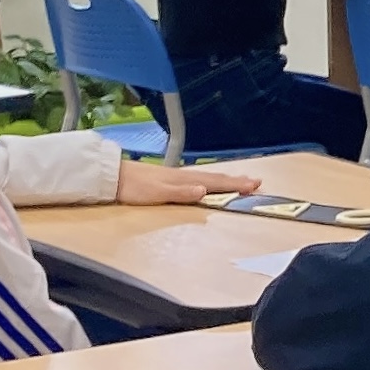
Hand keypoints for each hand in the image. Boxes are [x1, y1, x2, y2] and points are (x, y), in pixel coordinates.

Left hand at [119, 161, 251, 203]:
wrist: (113, 177)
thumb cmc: (134, 187)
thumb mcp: (157, 193)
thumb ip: (181, 192)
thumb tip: (204, 190)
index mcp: (184, 180)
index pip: (214, 182)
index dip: (234, 184)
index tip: (254, 185)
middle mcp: (183, 176)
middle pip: (215, 178)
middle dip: (236, 180)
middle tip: (256, 181)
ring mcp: (177, 177)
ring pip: (208, 177)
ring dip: (226, 179)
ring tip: (240, 180)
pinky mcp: (170, 180)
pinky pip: (198, 179)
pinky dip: (211, 181)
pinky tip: (209, 183)